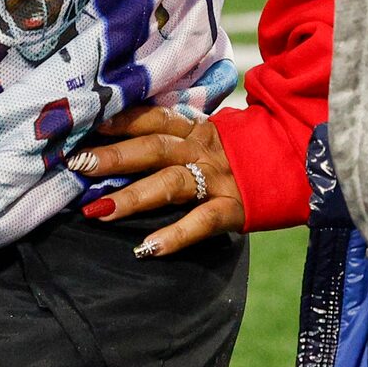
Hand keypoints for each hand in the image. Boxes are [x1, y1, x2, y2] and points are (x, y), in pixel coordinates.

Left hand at [68, 105, 245, 254]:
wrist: (290, 165)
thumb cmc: (232, 155)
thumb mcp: (203, 137)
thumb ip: (168, 138)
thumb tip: (111, 140)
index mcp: (193, 128)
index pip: (152, 117)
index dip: (120, 119)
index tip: (85, 122)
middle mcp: (202, 149)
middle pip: (154, 148)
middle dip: (114, 156)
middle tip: (77, 164)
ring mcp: (217, 179)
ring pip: (171, 184)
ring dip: (133, 197)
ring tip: (98, 211)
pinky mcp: (232, 209)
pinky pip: (202, 222)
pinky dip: (175, 236)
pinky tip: (148, 249)